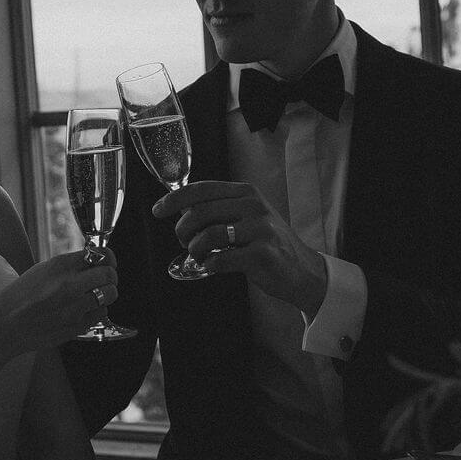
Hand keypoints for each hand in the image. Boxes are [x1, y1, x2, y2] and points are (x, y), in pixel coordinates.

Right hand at [0, 248, 118, 354]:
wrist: (5, 326)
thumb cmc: (20, 297)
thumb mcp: (41, 270)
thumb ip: (69, 265)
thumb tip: (94, 262)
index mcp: (60, 266)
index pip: (99, 255)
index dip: (107, 258)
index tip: (107, 261)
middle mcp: (70, 285)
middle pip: (109, 275)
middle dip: (109, 276)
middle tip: (104, 279)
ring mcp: (75, 308)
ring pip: (110, 295)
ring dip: (105, 294)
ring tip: (93, 295)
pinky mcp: (77, 326)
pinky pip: (101, 314)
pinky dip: (97, 311)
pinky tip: (84, 310)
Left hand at [152, 181, 326, 316]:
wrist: (302, 270)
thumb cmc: (268, 244)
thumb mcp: (247, 217)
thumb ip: (219, 210)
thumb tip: (181, 210)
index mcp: (246, 192)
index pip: (202, 189)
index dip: (174, 199)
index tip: (158, 210)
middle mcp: (253, 206)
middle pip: (200, 212)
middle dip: (183, 230)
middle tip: (184, 242)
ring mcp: (260, 229)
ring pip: (208, 235)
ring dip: (195, 250)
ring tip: (199, 256)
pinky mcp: (262, 253)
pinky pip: (221, 258)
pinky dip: (210, 264)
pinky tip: (213, 265)